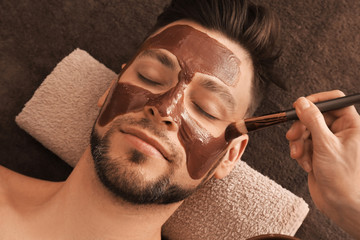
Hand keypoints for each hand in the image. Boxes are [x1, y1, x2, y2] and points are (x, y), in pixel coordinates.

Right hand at [286, 90, 359, 237]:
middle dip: (302, 127)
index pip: (335, 101)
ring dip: (299, 143)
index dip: (316, 101)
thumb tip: (302, 102)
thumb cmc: (343, 177)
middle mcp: (341, 131)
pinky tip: (306, 164)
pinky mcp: (318, 152)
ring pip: (306, 131)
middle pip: (315, 116)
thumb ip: (312, 120)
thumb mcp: (325, 145)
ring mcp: (329, 142)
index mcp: (352, 125)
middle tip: (292, 136)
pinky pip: (304, 144)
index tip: (300, 105)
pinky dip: (301, 153)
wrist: (340, 204)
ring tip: (299, 155)